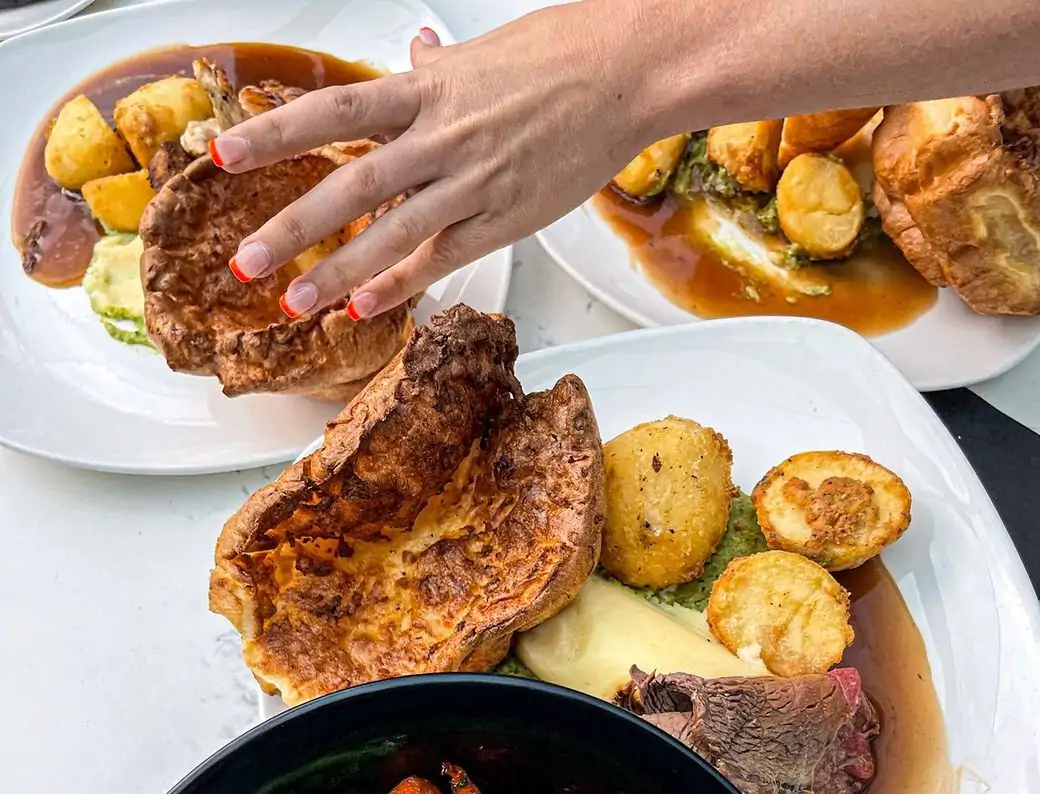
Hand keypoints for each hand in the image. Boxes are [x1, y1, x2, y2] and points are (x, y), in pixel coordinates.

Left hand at [212, 2, 653, 320]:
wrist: (627, 73)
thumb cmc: (561, 55)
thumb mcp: (483, 55)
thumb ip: (437, 68)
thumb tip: (414, 53)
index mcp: (426, 91)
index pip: (332, 114)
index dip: (274, 135)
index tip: (224, 156)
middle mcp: (441, 138)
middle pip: (349, 187)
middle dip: (292, 228)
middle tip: (245, 263)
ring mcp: (473, 182)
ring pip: (392, 234)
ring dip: (338, 273)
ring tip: (295, 303)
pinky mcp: (506, 218)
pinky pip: (444, 257)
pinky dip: (402, 284)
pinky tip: (365, 307)